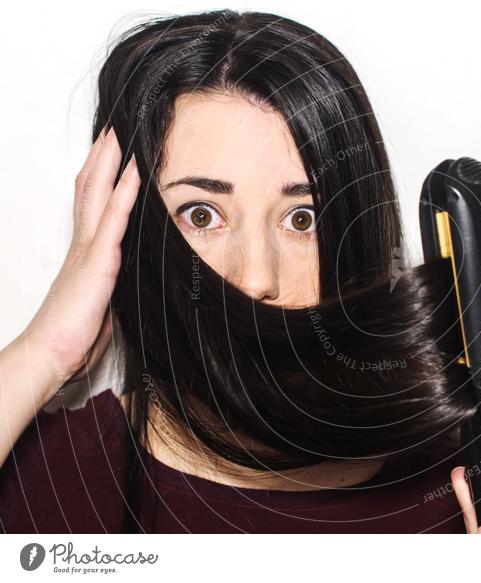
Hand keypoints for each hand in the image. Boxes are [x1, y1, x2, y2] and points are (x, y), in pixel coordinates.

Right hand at [19, 126, 139, 392]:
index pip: (93, 204)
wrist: (52, 356)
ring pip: (100, 193)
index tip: (112, 151)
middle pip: (91, 187)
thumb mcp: (99, 303)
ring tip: (123, 132)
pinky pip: (116, 219)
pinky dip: (126, 192)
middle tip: (115, 126)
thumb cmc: (73, 336)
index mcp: (85, 252)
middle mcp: (84, 243)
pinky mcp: (99, 261)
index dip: (102, 175)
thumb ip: (109, 285)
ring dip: (113, 161)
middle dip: (104, 155)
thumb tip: (120, 282)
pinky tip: (136, 170)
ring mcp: (90, 249)